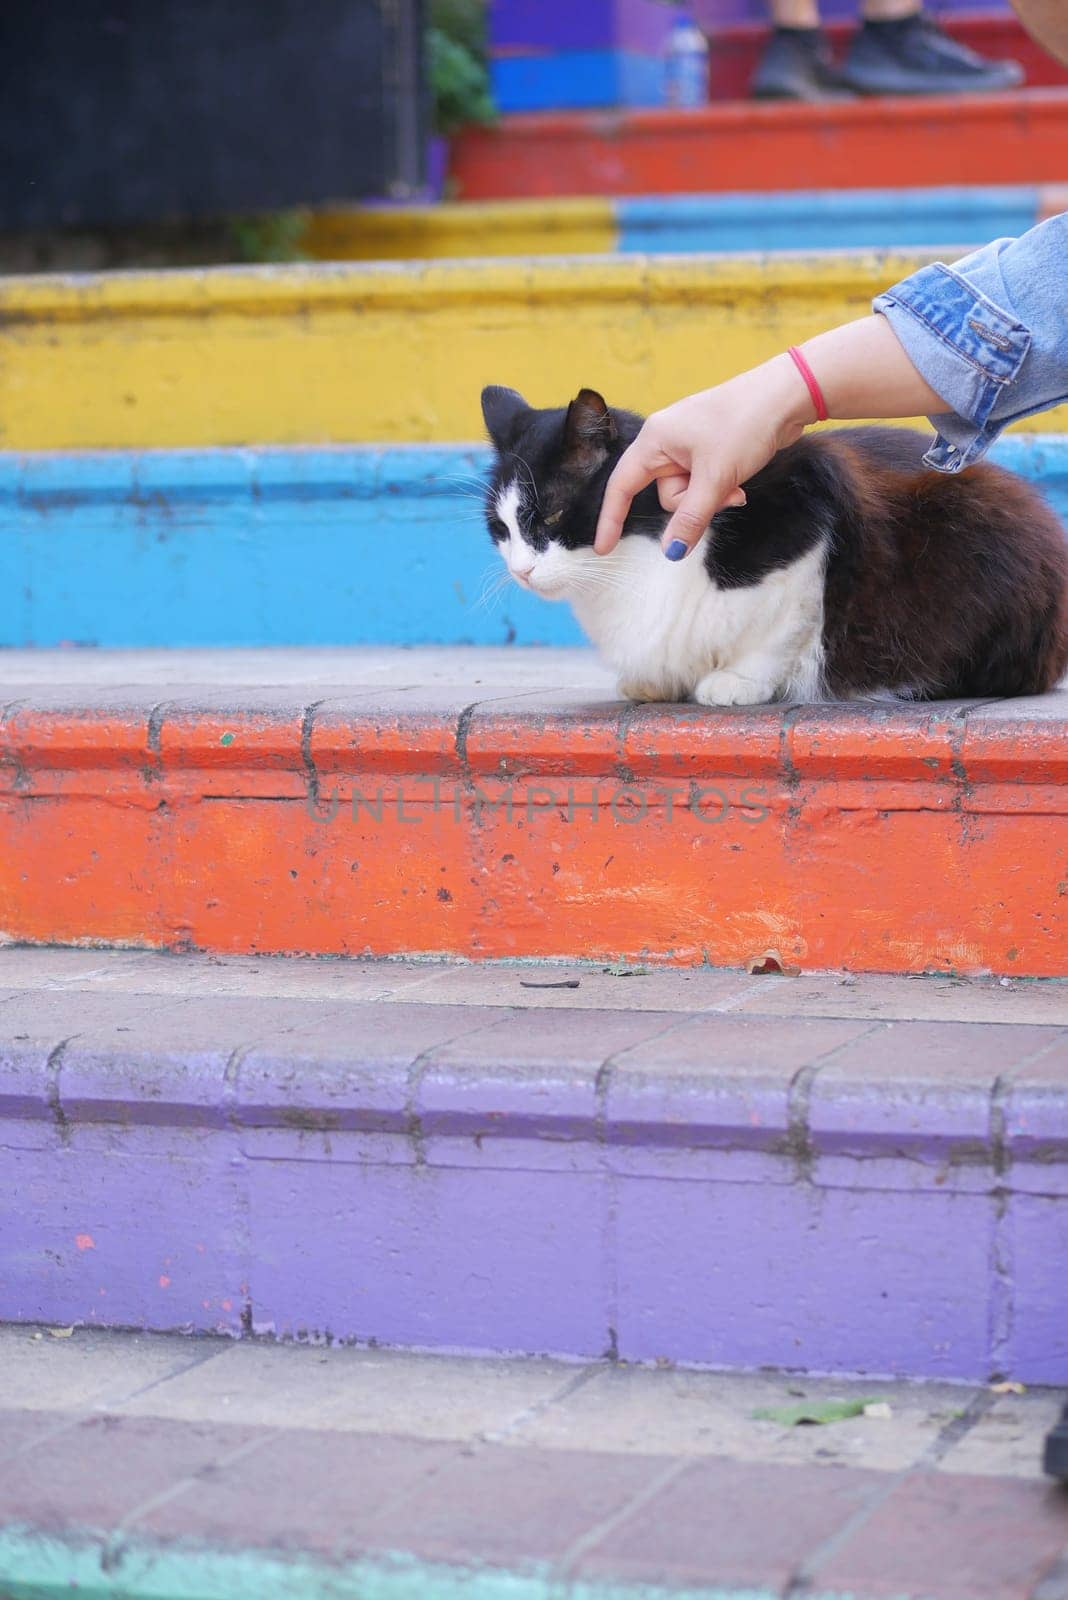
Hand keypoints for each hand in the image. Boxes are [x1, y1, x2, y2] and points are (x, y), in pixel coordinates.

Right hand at [595, 353, 812, 559]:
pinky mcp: (709, 450)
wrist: (785, 396)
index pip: (623, 485)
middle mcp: (667, 440)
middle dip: (693, 503)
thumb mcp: (715, 478)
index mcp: (656, 439)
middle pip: (665, 493)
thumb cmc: (745, 425)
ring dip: (711, 497)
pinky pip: (704, 483)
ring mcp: (689, 445)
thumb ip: (690, 518)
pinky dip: (719, 489)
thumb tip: (671, 552)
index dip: (611, 518)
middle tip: (723, 491)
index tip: (603, 549)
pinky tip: (738, 483)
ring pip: (688, 492)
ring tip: (735, 484)